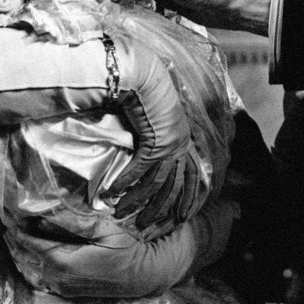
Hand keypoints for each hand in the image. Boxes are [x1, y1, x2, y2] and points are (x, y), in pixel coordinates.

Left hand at [4, 200, 237, 298]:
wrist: (147, 274)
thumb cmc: (130, 246)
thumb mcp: (105, 228)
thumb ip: (74, 220)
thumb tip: (46, 210)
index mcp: (68, 262)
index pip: (32, 244)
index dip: (18, 228)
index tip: (9, 212)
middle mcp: (61, 279)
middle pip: (27, 259)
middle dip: (14, 240)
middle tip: (5, 221)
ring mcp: (65, 288)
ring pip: (32, 271)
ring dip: (20, 253)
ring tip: (13, 236)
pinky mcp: (70, 291)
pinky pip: (41, 278)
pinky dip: (31, 265)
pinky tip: (31, 254)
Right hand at [106, 33, 202, 233]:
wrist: (145, 77)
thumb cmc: (149, 94)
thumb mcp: (158, 118)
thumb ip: (156, 136)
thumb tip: (149, 147)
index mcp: (185, 141)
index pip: (191, 177)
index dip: (187, 199)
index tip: (181, 217)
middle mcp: (181, 146)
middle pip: (173, 188)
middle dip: (159, 209)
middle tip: (146, 226)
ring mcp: (170, 146)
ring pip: (156, 184)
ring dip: (137, 201)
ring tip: (122, 214)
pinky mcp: (155, 143)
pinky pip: (139, 170)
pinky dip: (125, 182)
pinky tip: (112, 192)